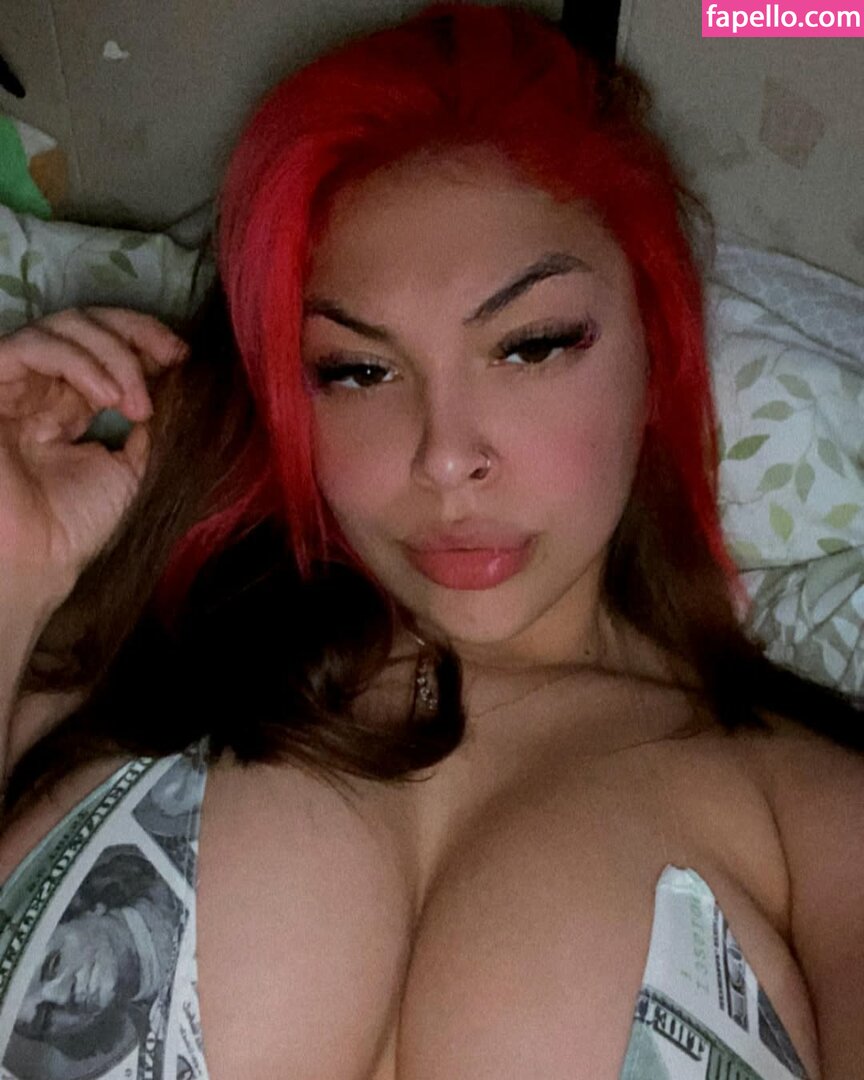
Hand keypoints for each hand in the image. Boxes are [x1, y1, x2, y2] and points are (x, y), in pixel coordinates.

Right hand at [0, 307, 186, 607]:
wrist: (37, 560)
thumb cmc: (76, 524)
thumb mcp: (131, 468)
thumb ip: (149, 424)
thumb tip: (176, 384)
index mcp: (70, 404)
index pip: (105, 346)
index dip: (144, 339)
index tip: (183, 357)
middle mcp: (40, 388)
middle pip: (84, 324)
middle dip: (134, 333)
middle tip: (170, 358)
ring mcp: (13, 386)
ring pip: (61, 328)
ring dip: (111, 354)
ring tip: (135, 403)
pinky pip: (30, 347)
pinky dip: (78, 362)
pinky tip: (107, 396)